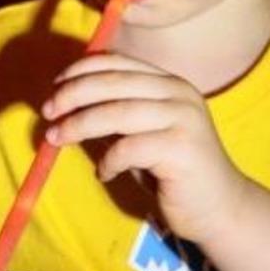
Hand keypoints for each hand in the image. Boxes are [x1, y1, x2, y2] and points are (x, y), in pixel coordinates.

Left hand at [42, 51, 248, 247]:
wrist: (221, 207)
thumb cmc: (174, 172)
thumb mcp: (143, 134)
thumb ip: (117, 114)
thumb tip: (67, 104)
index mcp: (169, 82)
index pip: (119, 63)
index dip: (82, 70)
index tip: (56, 85)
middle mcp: (178, 93)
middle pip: (113, 83)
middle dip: (73, 95)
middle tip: (48, 112)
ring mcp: (183, 118)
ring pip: (117, 113)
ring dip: (79, 125)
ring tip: (56, 139)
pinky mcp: (181, 148)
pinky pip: (129, 148)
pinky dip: (108, 160)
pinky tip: (104, 173)